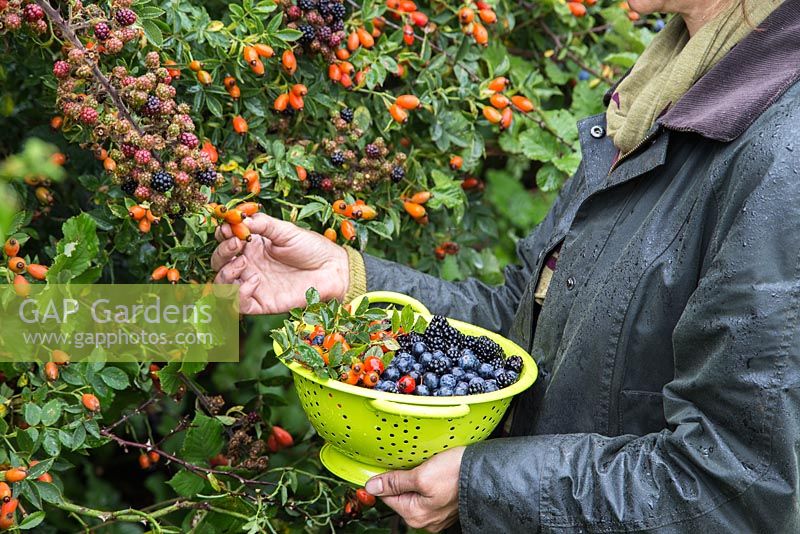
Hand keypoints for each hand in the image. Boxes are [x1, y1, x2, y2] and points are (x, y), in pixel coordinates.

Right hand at [211, 213, 349, 313]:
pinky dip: (239, 294)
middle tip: (237, 243)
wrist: (332, 269)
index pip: (224, 241)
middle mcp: (248, 265)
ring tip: (243, 263)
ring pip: (222, 285)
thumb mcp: (286, 231)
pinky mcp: (261, 303)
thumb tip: (240, 219)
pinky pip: (239, 305)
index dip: (221, 235)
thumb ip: (263, 224)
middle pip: (218, 263)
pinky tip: (254, 281)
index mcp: (252, 246)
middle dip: (222, 252)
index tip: (228, 228)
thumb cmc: (311, 248)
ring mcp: (253, 285)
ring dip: (225, 274)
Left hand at [364, 446, 463, 531]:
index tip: (388, 465)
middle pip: (401, 496)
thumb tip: (372, 486)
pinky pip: (429, 493)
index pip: (387, 497)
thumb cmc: (457, 473)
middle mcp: (426, 519)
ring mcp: (437, 514)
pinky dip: (429, 482)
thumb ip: (395, 482)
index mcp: (416, 515)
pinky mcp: (447, 505)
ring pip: (415, 493)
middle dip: (403, 479)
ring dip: (417, 479)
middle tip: (415, 464)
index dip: (385, 479)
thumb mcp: (421, 474)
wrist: (485, 471)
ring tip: (429, 467)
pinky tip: (437, 472)